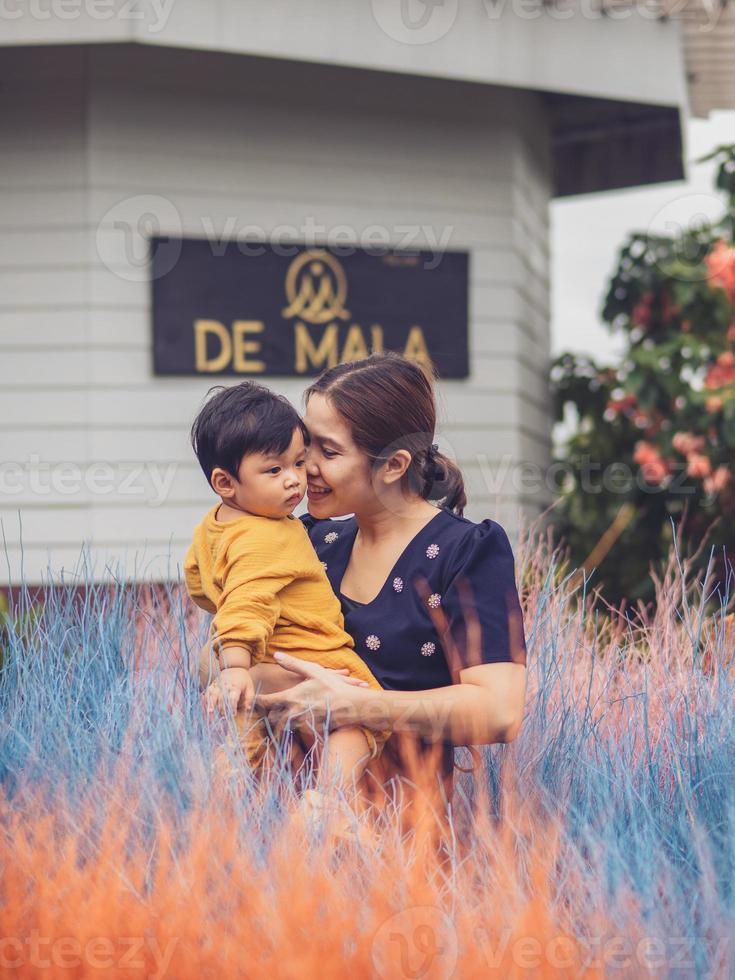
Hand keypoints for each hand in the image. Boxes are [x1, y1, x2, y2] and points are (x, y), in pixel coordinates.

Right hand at [204, 667, 254, 716]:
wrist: (235, 667)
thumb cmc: (243, 680)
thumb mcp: (250, 688)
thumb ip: (249, 698)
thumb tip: (247, 708)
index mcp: (235, 686)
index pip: (232, 697)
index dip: (232, 707)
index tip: (233, 714)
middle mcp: (225, 685)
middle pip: (221, 698)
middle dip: (221, 709)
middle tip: (222, 718)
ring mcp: (217, 685)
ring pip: (211, 695)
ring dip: (210, 705)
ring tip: (209, 714)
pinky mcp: (212, 685)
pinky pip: (206, 693)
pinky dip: (204, 701)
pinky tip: (204, 709)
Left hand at [254, 653, 370, 735]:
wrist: (352, 706)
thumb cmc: (333, 686)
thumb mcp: (314, 671)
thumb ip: (293, 664)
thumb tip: (276, 655)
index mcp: (291, 697)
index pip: (266, 702)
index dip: (256, 702)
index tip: (251, 702)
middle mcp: (293, 713)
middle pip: (271, 719)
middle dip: (267, 716)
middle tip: (264, 714)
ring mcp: (301, 724)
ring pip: (282, 728)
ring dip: (279, 725)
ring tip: (277, 722)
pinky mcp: (310, 731)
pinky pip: (296, 733)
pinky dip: (293, 731)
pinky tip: (295, 727)